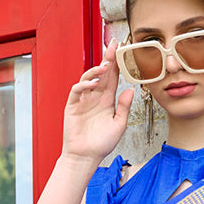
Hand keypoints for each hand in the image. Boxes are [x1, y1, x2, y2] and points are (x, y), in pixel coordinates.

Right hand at [61, 42, 134, 164]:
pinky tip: (93, 84)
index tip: (122, 50)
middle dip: (107, 59)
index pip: (113, 77)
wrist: (85, 157)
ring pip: (88, 78)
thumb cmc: (101, 144)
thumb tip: (130, 90)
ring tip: (105, 67)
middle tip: (113, 46)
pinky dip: (84, 85)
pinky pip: (77, 90)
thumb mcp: (118, 125)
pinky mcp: (73, 106)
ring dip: (96, 70)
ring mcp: (83, 100)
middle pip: (101, 73)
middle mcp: (95, 97)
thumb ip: (124, 107)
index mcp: (106, 100)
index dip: (117, 64)